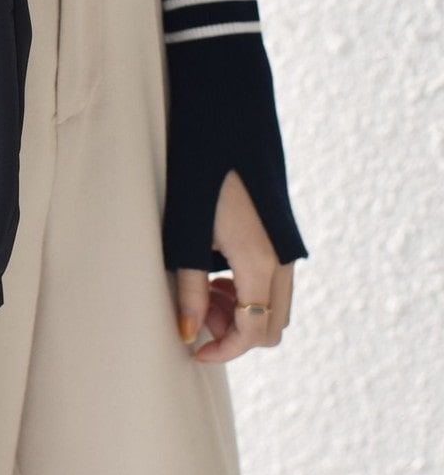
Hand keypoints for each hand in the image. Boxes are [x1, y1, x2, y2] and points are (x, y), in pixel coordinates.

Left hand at [175, 169, 294, 361]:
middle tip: (197, 312)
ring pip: (276, 304)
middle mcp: (284, 259)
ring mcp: (289, 247)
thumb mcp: (185, 236)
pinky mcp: (284, 236)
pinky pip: (276, 282)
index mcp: (261, 262)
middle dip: (234, 332)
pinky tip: (219, 272)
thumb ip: (190, 289)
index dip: (224, 350)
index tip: (193, 350)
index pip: (254, 332)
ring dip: (242, 311)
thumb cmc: (198, 176)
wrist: (226, 123)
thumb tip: (188, 333)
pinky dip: (251, 291)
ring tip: (205, 290)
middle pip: (271, 326)